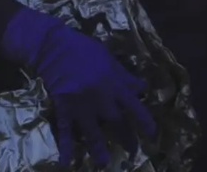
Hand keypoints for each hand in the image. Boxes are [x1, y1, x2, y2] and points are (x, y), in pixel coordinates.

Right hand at [1, 7, 156, 167]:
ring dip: (99, 149)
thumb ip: (125, 77)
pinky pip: (65, 130)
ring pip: (92, 131)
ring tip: (105, 163)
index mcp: (114, 83)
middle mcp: (100, 97)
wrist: (54, 47)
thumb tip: (143, 89)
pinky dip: (66, 147)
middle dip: (126, 138)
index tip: (153, 134)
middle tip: (132, 152)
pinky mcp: (62, 107)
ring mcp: (80, 104)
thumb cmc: (85, 50)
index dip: (145, 121)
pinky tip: (66, 163)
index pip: (135, 106)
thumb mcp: (110, 59)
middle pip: (116, 122)